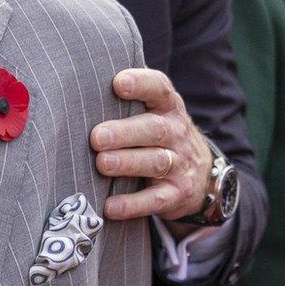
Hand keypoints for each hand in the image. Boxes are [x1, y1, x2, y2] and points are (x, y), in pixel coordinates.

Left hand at [92, 69, 211, 221]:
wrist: (202, 176)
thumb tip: (81, 78)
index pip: (159, 89)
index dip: (141, 84)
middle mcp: (176, 133)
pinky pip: (155, 200)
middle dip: (125, 132)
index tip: (118, 83)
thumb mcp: (154, 113)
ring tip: (102, 164)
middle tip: (97, 137)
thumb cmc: (160, 136)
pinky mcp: (176, 194)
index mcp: (168, 107)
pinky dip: (133, 204)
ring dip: (128, 163)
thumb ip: (130, 98)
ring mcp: (179, 165)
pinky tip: (110, 207)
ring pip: (155, 162)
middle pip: (154, 129)